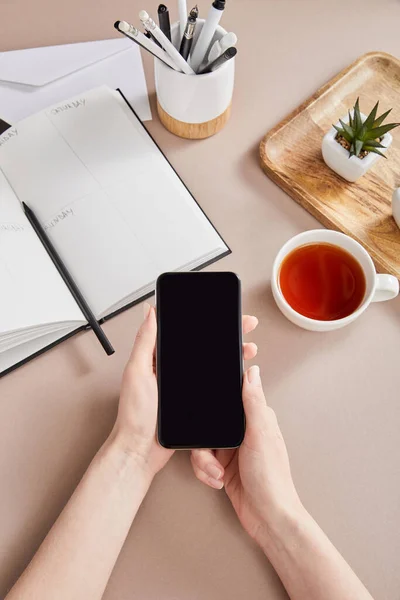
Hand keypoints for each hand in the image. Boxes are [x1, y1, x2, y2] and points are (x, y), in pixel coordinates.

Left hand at [112, 304, 259, 480]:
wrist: (141, 450)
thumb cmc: (134, 415)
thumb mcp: (137, 371)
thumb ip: (144, 341)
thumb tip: (149, 312)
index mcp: (159, 358)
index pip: (187, 334)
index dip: (206, 322)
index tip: (222, 314)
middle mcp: (174, 370)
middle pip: (205, 347)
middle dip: (227, 336)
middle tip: (244, 327)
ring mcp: (185, 387)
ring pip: (213, 366)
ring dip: (231, 356)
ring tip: (247, 349)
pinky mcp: (193, 402)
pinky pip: (213, 386)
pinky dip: (227, 379)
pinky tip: (237, 375)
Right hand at [191, 366, 302, 544]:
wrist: (267, 518)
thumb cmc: (271, 479)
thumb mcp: (260, 435)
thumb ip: (253, 402)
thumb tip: (252, 372)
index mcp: (257, 418)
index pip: (232, 397)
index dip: (217, 397)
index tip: (206, 404)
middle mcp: (244, 431)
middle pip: (209, 421)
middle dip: (204, 442)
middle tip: (212, 456)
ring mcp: (232, 449)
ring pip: (202, 442)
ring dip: (205, 461)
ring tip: (217, 473)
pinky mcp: (222, 466)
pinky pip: (202, 461)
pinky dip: (206, 472)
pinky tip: (217, 480)